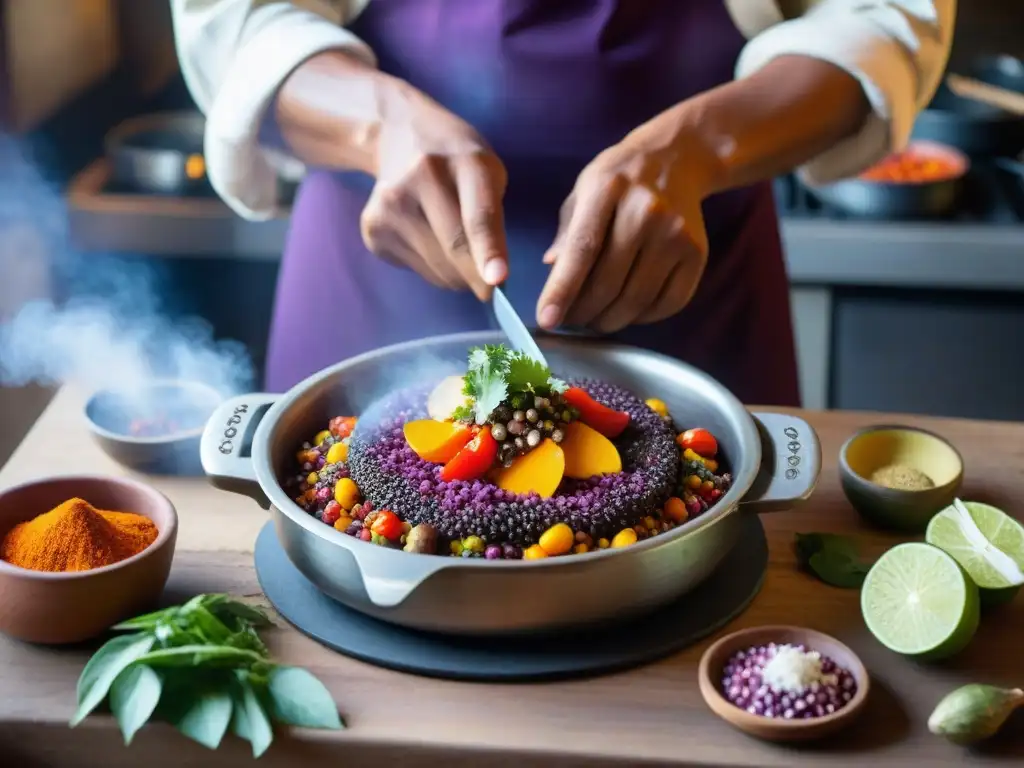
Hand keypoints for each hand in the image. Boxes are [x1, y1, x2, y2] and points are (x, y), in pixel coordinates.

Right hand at [360, 83, 508, 298]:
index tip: (497, 281)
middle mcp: (421, 178)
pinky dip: (432, 268)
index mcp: (464, 161)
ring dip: (456, 275)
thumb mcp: (488, 173)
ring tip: (454, 244)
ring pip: (436, 269)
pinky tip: (427, 237)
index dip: (488, 251)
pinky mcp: (372, 228)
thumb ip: (492, 220)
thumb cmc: (458, 161)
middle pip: (454, 250)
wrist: (400, 135)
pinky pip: (416, 270)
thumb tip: (489, 279)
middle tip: (489, 282)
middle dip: (478, 277)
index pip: (477, 215)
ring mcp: (390, 204)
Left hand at [536, 110, 720, 332]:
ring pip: (636, 299)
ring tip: (595, 319)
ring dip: (610, 320)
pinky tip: (628, 311)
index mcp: (607, 190)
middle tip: (570, 321)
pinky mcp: (696, 253)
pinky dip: (644, 318)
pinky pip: (668, 303)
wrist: (678, 157)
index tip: (547, 319)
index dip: (562, 289)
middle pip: (608, 283)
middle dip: (583, 313)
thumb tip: (551, 271)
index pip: (582, 249)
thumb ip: (566, 232)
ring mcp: (675, 234)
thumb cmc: (620, 179)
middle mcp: (645, 212)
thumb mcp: (584, 190)